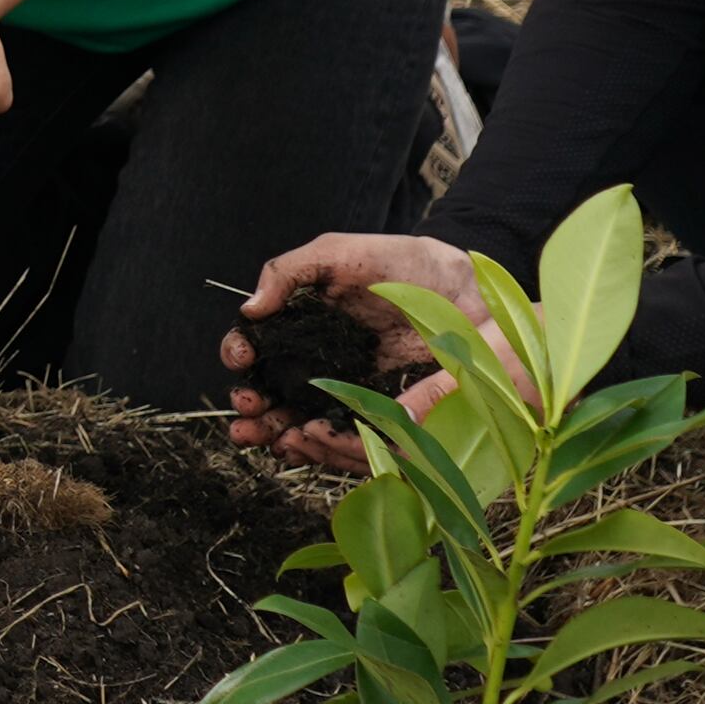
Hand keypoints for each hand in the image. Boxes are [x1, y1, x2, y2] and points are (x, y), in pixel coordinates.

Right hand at [219, 232, 472, 472]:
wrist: (464, 286)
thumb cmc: (399, 263)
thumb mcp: (338, 254)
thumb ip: (288, 271)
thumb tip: (249, 310)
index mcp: (300, 329)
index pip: (258, 350)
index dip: (240, 357)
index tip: (243, 360)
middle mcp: (317, 366)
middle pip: (272, 397)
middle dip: (252, 411)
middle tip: (248, 414)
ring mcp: (348, 394)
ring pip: (302, 425)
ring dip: (278, 436)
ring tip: (275, 438)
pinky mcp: (381, 416)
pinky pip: (347, 441)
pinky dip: (323, 449)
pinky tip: (308, 443)